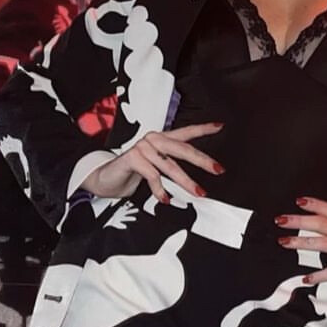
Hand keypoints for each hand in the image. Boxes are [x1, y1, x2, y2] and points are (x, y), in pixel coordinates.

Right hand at [81, 122, 224, 203]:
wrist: (107, 178)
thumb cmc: (134, 172)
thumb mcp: (157, 168)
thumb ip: (172, 168)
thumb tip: (196, 182)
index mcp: (162, 139)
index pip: (185, 132)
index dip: (203, 129)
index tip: (220, 126)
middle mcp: (153, 139)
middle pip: (182, 148)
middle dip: (202, 160)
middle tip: (217, 169)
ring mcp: (143, 147)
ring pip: (169, 165)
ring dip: (185, 181)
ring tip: (197, 192)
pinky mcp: (132, 158)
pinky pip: (152, 175)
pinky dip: (160, 189)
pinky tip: (166, 199)